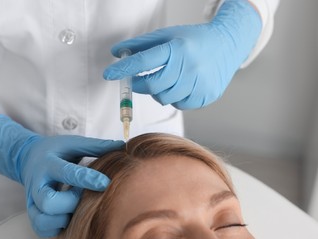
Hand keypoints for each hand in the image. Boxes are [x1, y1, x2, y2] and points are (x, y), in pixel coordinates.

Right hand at [0, 115, 123, 236]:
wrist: (28, 157)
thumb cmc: (57, 151)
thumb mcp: (73, 143)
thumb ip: (96, 146)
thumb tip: (123, 145)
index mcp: (49, 163)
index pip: (67, 172)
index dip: (87, 179)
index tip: (105, 183)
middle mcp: (38, 184)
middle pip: (49, 202)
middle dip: (71, 202)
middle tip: (82, 196)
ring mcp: (32, 200)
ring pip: (42, 219)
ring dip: (63, 218)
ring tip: (74, 208)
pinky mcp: (33, 212)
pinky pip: (41, 229)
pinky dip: (56, 228)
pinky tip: (67, 217)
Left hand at [104, 0, 261, 108]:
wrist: (227, 45)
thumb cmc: (193, 40)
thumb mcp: (167, 36)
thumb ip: (141, 45)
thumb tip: (117, 52)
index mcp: (177, 48)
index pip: (144, 61)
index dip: (124, 69)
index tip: (109, 74)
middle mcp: (189, 66)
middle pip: (152, 86)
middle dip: (138, 85)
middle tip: (136, 81)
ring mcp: (199, 83)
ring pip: (165, 98)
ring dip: (157, 92)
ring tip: (165, 79)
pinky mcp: (206, 96)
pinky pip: (180, 105)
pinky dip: (174, 97)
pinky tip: (181, 85)